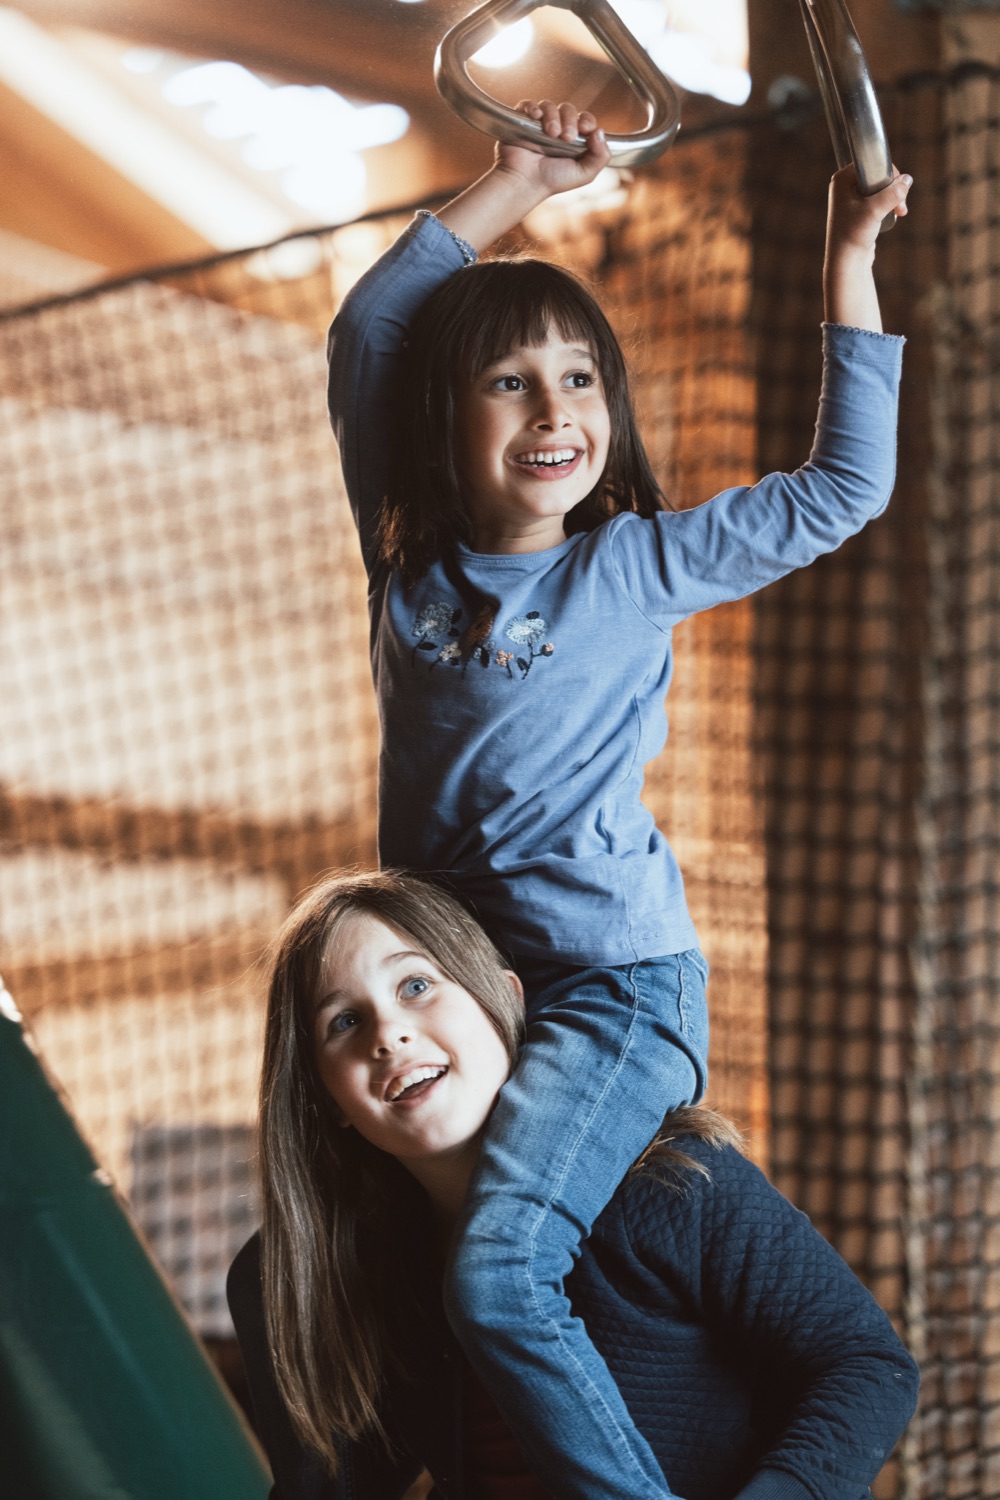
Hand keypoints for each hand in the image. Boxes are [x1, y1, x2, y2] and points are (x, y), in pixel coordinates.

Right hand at [495, 100, 611, 198]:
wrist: (526, 183)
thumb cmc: (553, 181)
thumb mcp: (585, 174)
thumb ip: (600, 156)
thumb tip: (600, 131)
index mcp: (574, 139)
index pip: (585, 119)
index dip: (587, 120)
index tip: (585, 129)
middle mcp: (557, 129)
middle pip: (568, 109)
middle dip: (570, 120)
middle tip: (566, 137)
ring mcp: (539, 124)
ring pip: (549, 105)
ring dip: (552, 116)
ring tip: (551, 133)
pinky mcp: (523, 122)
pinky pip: (528, 105)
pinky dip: (532, 107)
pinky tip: (536, 117)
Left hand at [823, 164, 911, 330]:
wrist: (847, 262)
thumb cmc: (854, 235)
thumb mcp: (876, 210)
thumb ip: (893, 192)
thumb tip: (908, 179)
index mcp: (842, 179)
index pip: (872, 163)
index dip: (889, 175)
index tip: (898, 190)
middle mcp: (844, 186)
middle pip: (878, 175)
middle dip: (893, 188)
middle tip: (901, 204)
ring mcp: (851, 199)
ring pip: (880, 188)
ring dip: (893, 197)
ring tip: (900, 210)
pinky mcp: (859, 211)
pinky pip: (878, 199)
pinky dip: (888, 204)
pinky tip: (895, 213)